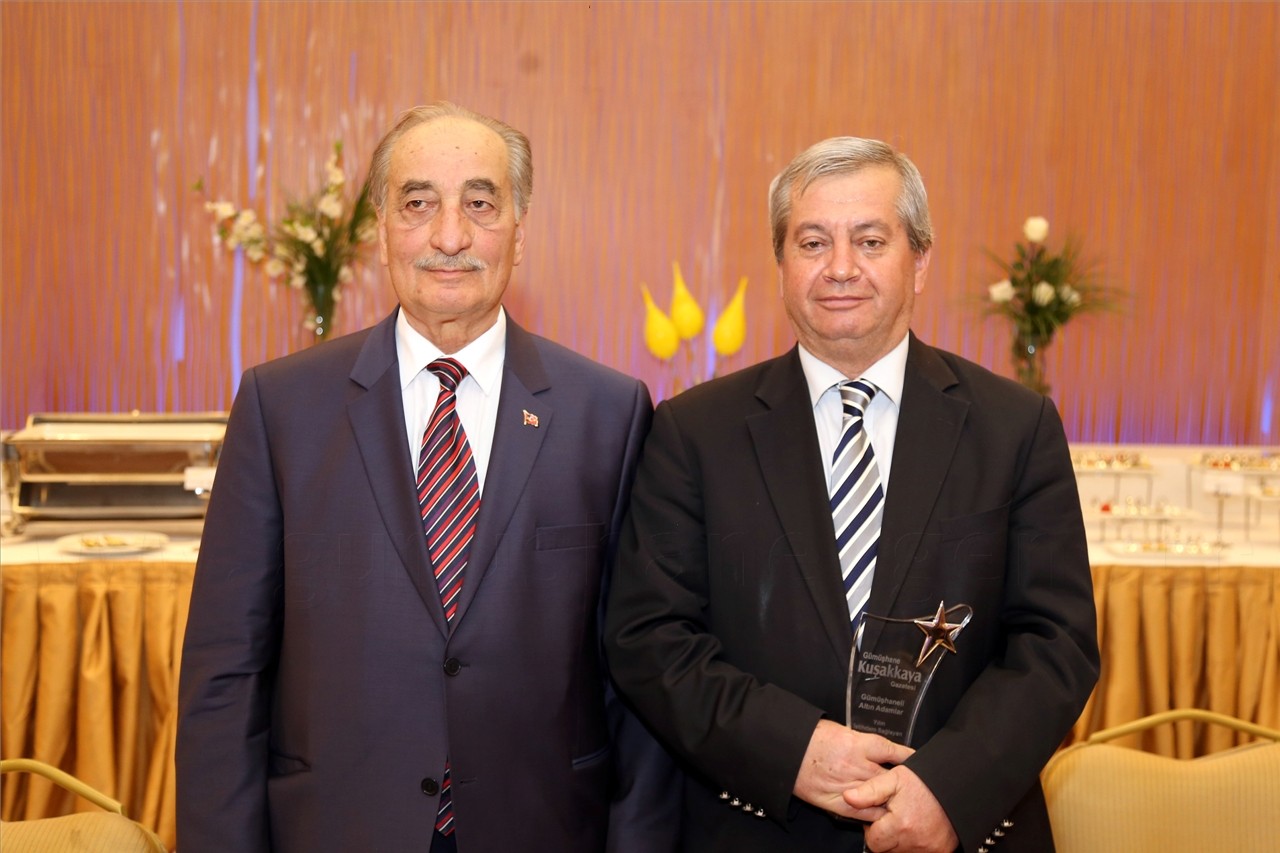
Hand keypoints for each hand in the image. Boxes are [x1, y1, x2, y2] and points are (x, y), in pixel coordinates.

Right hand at [792, 720, 911, 817]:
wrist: (786, 749)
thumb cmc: (810, 736)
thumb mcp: (840, 730)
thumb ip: (861, 742)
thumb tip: (878, 749)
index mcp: (860, 744)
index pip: (895, 753)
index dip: (909, 758)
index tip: (918, 761)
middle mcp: (858, 766)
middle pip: (892, 779)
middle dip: (904, 785)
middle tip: (915, 788)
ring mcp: (849, 787)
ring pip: (881, 799)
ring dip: (892, 801)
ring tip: (903, 804)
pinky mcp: (838, 803)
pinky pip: (864, 814)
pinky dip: (876, 815)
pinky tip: (883, 814)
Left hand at [844, 765, 958, 852]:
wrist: (958, 786)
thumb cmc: (927, 782)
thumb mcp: (895, 778)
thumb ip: (869, 790)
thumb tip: (848, 798)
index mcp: (900, 825)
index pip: (873, 841)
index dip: (873, 828)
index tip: (881, 817)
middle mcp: (915, 841)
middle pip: (886, 850)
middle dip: (886, 836)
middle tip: (894, 818)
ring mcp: (929, 849)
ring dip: (900, 842)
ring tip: (907, 822)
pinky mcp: (940, 851)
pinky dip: (916, 845)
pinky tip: (918, 830)